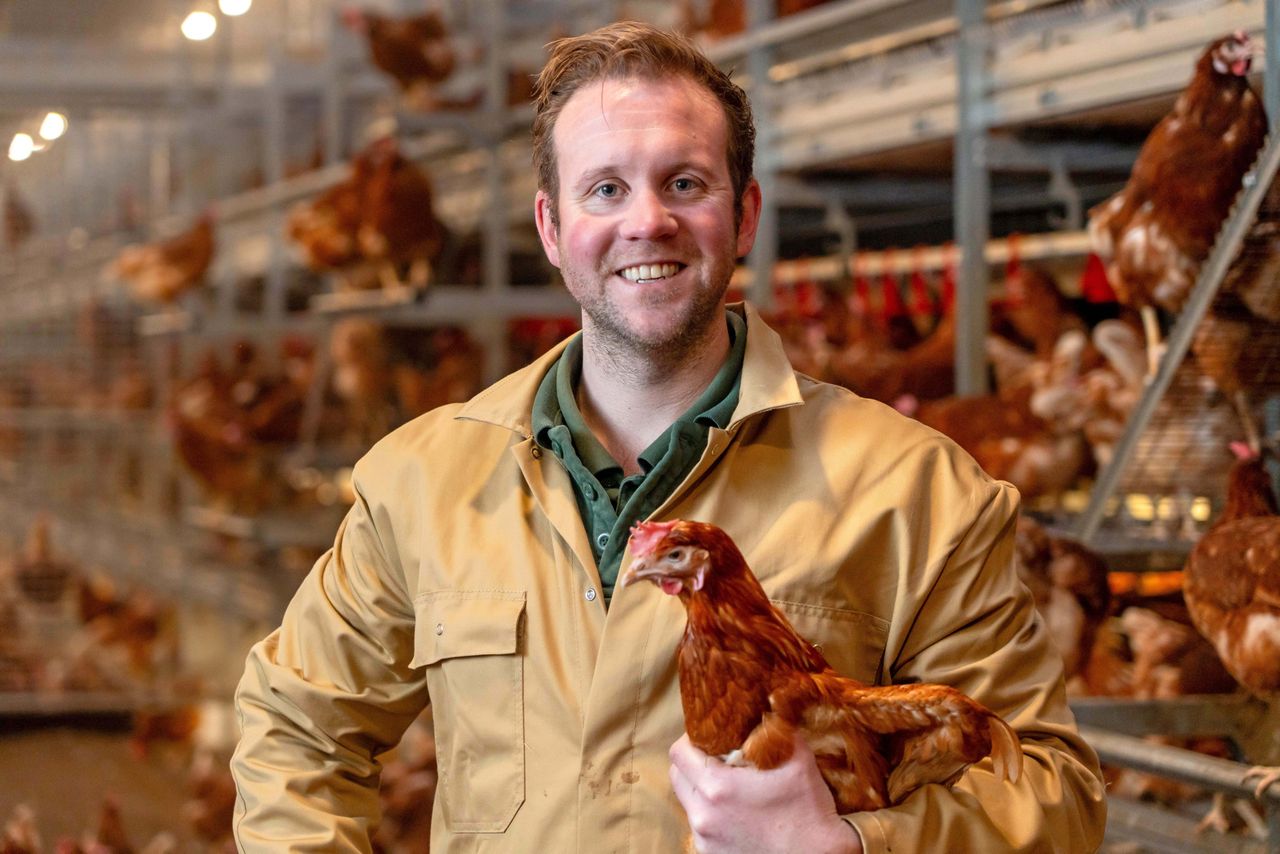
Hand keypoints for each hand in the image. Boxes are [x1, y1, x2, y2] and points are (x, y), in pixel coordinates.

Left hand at [668, 733, 862, 853]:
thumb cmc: (808, 811)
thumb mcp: (798, 759)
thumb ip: (776, 727)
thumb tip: (767, 703)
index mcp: (717, 787)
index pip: (679, 752)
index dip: (691, 738)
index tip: (710, 736)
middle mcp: (703, 815)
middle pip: (677, 776)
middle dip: (693, 762)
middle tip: (717, 758)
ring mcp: (705, 839)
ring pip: (687, 802)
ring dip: (701, 788)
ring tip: (729, 785)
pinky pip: (699, 825)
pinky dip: (710, 813)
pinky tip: (735, 811)